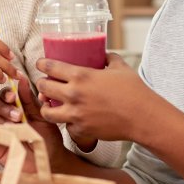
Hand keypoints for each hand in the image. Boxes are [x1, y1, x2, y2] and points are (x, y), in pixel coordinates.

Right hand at [0, 74, 69, 172]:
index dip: (6, 92)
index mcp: (16, 107)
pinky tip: (5, 133)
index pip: (4, 94)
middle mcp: (4, 116)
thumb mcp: (41, 115)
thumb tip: (22, 80)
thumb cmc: (47, 137)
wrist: (49, 159)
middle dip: (4, 107)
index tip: (14, 97)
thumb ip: (30, 99)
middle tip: (19, 117)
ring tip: (13, 126)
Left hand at [36, 52, 155, 142]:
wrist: (143, 117)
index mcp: (81, 76)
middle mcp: (74, 94)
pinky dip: (67, 123)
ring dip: (46, 107)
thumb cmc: (134, 90)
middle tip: (43, 83)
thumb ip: (109, 58)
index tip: (40, 64)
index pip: (51, 67)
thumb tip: (104, 54)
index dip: (42, 64)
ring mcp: (76, 114)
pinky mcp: (81, 129)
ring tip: (48, 105)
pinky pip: (66, 126)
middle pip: (43, 87)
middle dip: (41, 84)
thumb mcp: (120, 67)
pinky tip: (70, 119)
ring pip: (47, 112)